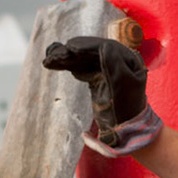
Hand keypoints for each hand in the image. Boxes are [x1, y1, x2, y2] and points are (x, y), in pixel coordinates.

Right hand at [42, 36, 162, 156]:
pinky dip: (67, 66)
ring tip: (48, 60)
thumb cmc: (128, 109)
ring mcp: (106, 70)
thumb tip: (103, 45)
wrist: (126, 131)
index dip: (87, 46)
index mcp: (128, 60)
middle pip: (91, 52)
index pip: (105, 47)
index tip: (70, 46)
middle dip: (72, 52)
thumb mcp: (123, 85)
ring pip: (83, 59)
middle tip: (53, 55)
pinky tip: (54, 63)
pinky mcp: (97, 79)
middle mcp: (117, 61)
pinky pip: (81, 68)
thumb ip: (114, 63)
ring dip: (65, 58)